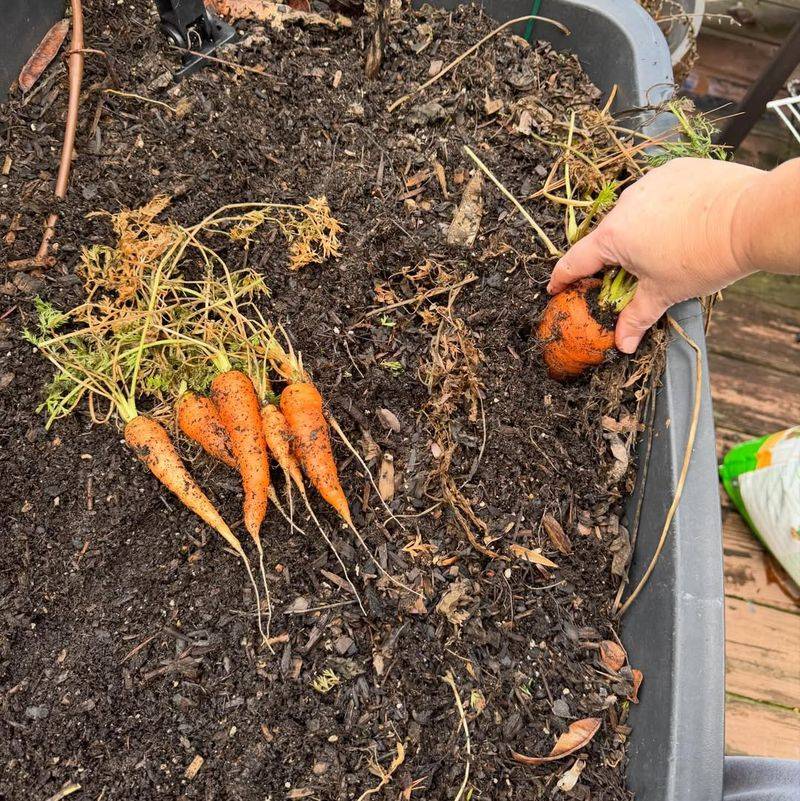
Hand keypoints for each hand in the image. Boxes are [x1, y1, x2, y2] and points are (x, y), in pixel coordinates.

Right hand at [547, 157, 762, 352]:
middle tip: (631, 275)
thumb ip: (636, 318)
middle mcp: (625, 204)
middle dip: (614, 257)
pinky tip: (685, 223)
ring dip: (641, 231)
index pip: (576, 261)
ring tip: (668, 248)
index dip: (562, 278)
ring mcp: (650, 182)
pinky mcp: (674, 169)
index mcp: (614, 236)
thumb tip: (623, 344)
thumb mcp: (665, 293)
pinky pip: (659, 193)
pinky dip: (665, 209)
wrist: (752, 217)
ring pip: (634, 213)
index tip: (555, 287)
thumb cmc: (704, 257)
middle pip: (607, 237)